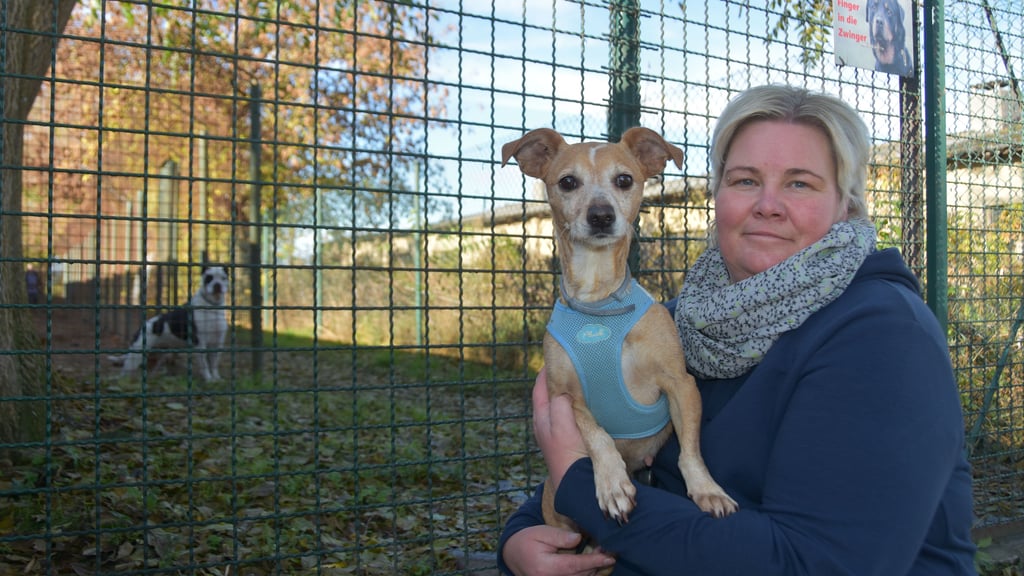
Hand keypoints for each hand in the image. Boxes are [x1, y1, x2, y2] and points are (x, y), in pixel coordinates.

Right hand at [502, 524, 615, 575]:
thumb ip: (559, 536)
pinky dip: (584, 574)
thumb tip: (578, 539)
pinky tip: (591, 565)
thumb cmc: (527, 540)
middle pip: (580, 575)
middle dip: (596, 564)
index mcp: (546, 567)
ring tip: (602, 556)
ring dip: (592, 570)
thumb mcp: (541, 532)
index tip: (609, 556)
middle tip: (608, 551)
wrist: (513, 554)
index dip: (594, 561)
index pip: (574, 565)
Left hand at [533, 370, 588, 490]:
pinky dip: (573, 404)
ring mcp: (556, 431)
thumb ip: (560, 405)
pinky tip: (584, 402)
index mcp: (541, 418)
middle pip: (548, 394)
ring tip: (578, 379)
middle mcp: (545, 423)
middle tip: (569, 364)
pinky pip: (568, 414)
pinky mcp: (567, 438)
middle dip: (556, 380)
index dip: (546, 372)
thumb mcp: (562, 427)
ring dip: (565, 392)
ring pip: (558, 404)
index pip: (540, 387)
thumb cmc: (568, 454)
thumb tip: (563, 390)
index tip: (555, 356)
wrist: (577, 483)